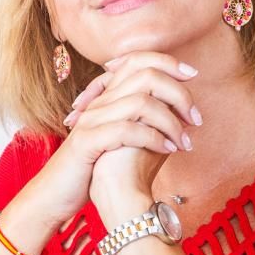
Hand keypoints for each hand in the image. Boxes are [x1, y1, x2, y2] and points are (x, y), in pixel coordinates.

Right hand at [3, 52, 197, 244]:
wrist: (59, 193)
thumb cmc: (95, 169)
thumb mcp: (124, 140)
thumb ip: (148, 122)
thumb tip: (184, 113)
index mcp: (107, 97)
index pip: (137, 60)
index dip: (168, 63)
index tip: (193, 75)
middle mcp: (99, 102)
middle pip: (145, 75)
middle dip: (178, 94)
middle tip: (196, 119)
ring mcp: (92, 120)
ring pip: (141, 102)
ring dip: (171, 122)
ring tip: (184, 142)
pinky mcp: (88, 141)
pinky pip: (127, 130)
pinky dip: (154, 139)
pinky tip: (167, 151)